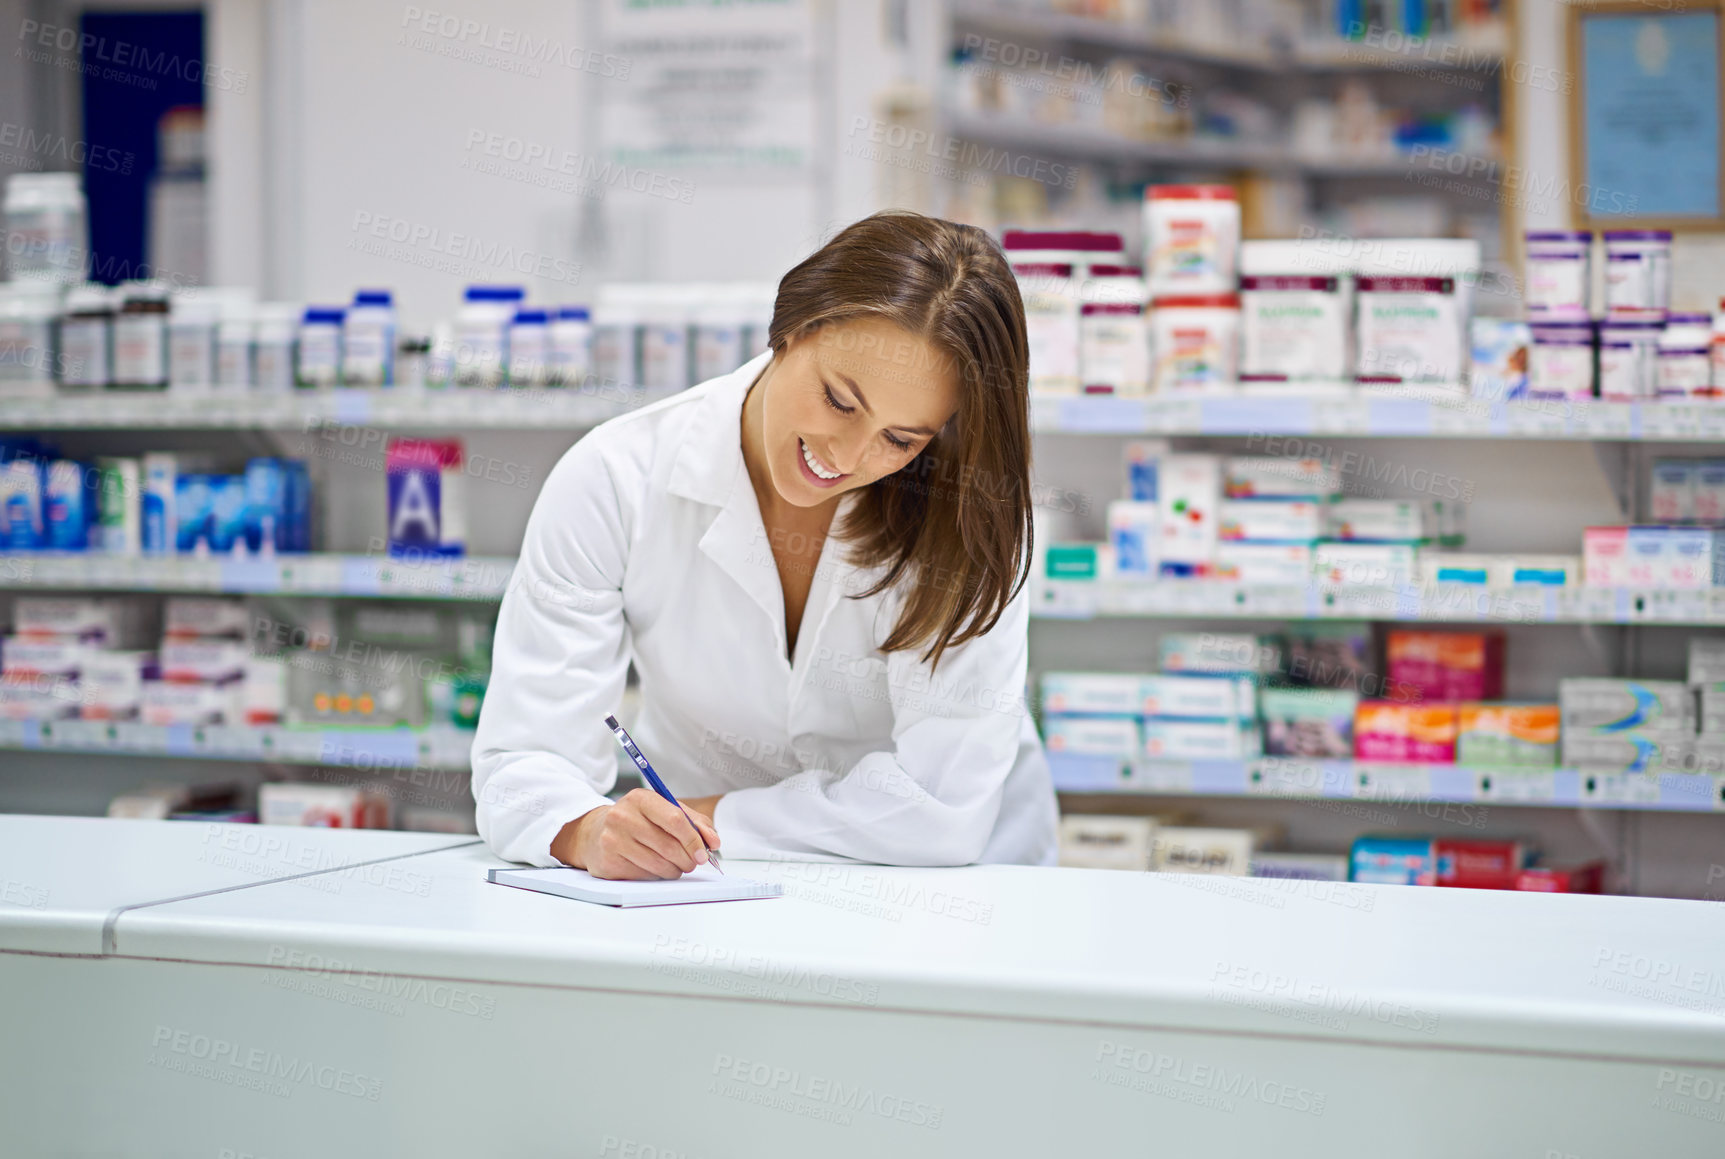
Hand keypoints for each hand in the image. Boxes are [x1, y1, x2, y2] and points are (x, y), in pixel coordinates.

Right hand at [550, 789, 720, 879]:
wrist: (593, 833)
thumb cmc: (637, 821)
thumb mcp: (663, 811)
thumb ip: (694, 822)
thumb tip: (713, 842)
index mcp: (640, 798)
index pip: (675, 819)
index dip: (694, 839)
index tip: (705, 852)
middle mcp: (623, 816)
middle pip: (669, 846)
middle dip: (688, 859)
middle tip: (692, 862)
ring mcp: (613, 840)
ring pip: (659, 864)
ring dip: (675, 870)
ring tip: (674, 865)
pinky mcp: (608, 862)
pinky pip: (645, 876)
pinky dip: (657, 875)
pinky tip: (653, 867)